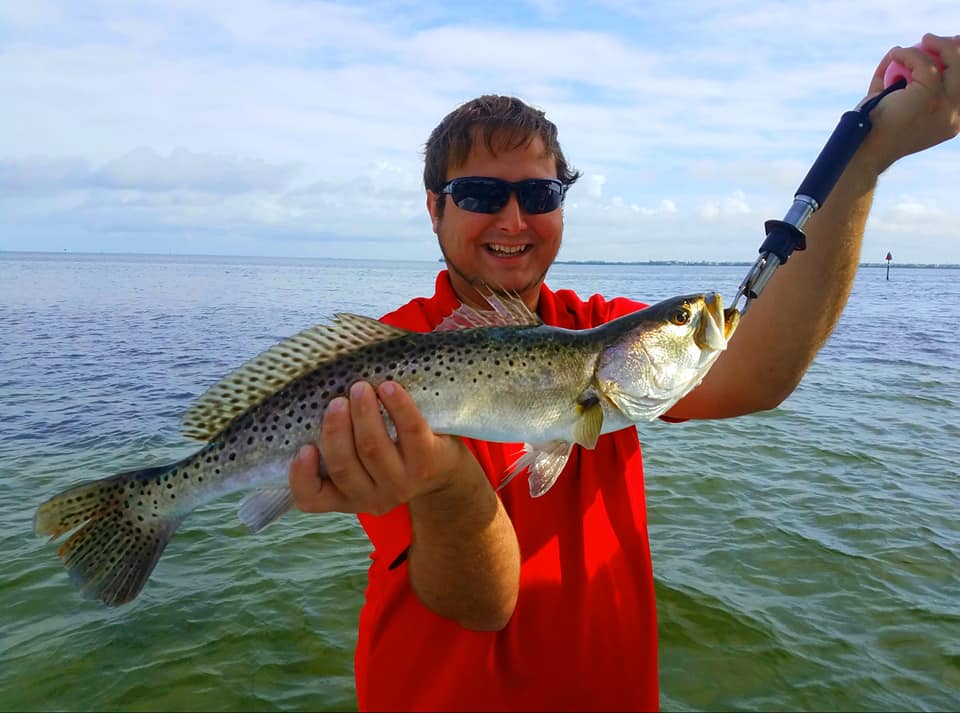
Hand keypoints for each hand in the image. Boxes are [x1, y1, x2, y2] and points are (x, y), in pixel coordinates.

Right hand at [288, 380, 472, 515]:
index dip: (301, 476)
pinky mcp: (427, 465)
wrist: (443, 472)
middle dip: (335, 429)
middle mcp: (371, 498)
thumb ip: (339, 445)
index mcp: (346, 497)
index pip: (311, 499)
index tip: (304, 447)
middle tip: (336, 401)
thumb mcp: (361, 464)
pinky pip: (409, 431)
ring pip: (373, 449)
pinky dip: (397, 406)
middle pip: (343, 466)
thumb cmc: (390, 457)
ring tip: (360, 388)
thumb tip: (315, 403)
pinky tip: (389, 388)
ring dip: (363, 414)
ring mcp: (401, 485)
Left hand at [862, 33, 959, 173]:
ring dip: (938, 45)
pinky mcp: (929, 96)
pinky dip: (908, 55)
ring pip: (953, 63)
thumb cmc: (876, 128)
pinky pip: (923, 64)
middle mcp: (954, 115)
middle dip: (954, 49)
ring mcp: (945, 106)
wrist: (864, 149)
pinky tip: (895, 54)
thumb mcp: (898, 104)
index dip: (959, 63)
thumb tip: (911, 52)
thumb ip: (907, 82)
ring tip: (924, 40)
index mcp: (951, 121)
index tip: (951, 45)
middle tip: (932, 40)